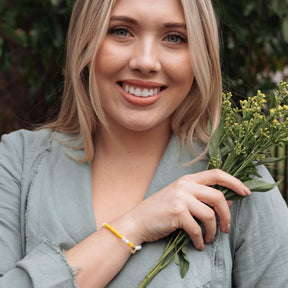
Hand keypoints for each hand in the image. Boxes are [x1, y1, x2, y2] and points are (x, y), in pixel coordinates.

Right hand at [128, 169, 250, 249]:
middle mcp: (185, 185)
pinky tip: (198, 244)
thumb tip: (228, 202)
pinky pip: (197, 229)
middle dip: (227, 215)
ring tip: (209, 238)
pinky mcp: (176, 213)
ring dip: (213, 231)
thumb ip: (202, 197)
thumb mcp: (181, 198)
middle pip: (218, 196)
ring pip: (210, 214)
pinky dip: (200, 240)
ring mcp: (180, 198)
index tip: (246, 192)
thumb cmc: (161, 210)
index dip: (234, 182)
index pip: (216, 174)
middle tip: (226, 228)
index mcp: (188, 179)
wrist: (138, 220)